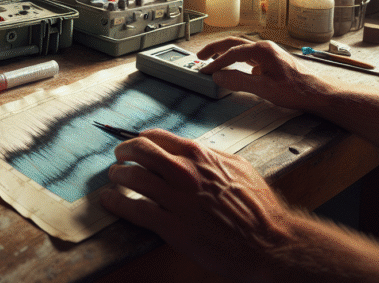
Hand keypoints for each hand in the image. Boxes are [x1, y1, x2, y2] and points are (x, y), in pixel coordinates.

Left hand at [100, 129, 297, 278]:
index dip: (140, 138)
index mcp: (201, 156)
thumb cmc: (258, 208)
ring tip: (114, 178)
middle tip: (118, 157)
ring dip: (117, 175)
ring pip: (131, 176)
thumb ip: (211, 158)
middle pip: (139, 150)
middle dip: (123, 151)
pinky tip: (109, 201)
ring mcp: (177, 199)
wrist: (269, 242)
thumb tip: (192, 152)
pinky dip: (116, 203)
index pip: (158, 136)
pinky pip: (134, 209)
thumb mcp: (238, 169)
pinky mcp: (172, 226)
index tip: (134, 143)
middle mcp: (185, 172)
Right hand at [195, 37, 333, 111]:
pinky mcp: (271, 62)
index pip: (232, 53)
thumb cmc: (297, 90)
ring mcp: (269, 54)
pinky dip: (236, 60)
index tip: (205, 71)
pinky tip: (234, 69)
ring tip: (212, 60)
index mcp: (262, 50)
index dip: (216, 63)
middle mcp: (265, 48)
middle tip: (200, 57)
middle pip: (234, 43)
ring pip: (241, 49)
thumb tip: (219, 76)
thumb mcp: (264, 88)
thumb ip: (239, 81)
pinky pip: (249, 57)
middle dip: (215, 49)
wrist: (318, 93)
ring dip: (225, 53)